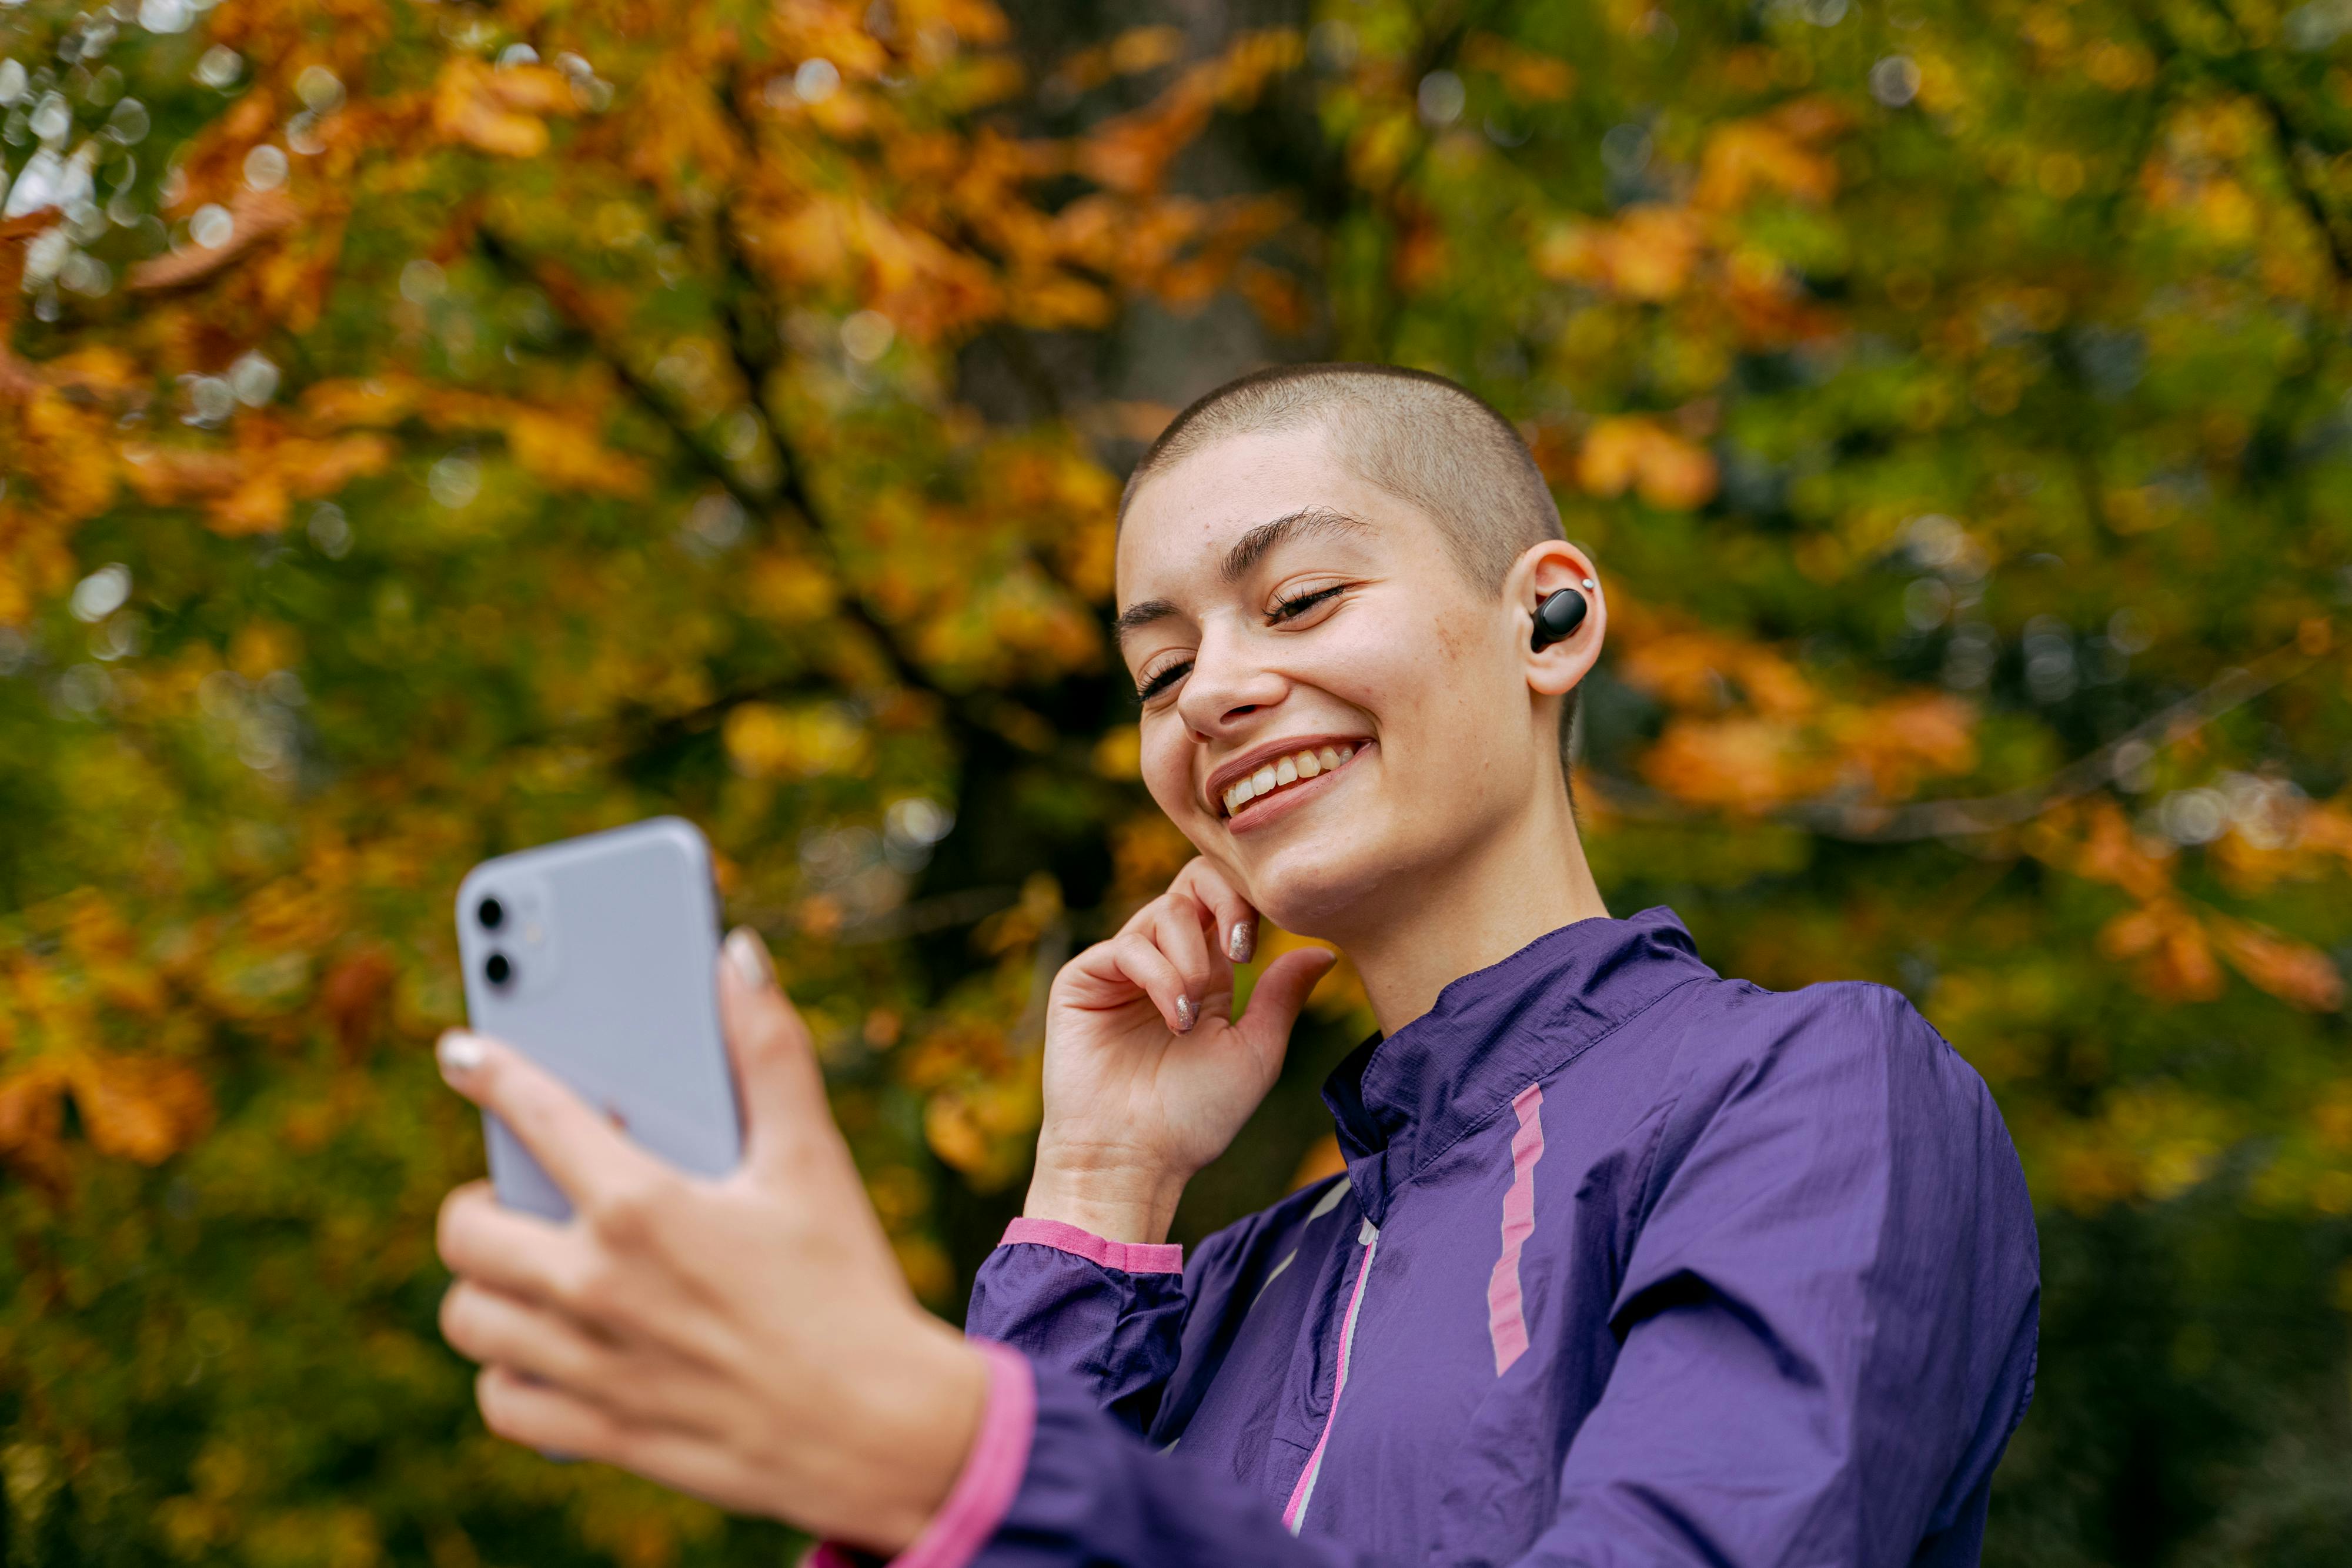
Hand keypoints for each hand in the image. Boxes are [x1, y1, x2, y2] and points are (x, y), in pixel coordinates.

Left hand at [433, 929, 986, 1553]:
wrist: (879, 1430)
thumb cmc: (848, 1284)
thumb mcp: (812, 1159)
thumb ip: (768, 1049)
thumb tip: (737, 953)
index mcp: (641, 1206)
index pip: (533, 1114)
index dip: (489, 1069)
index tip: (463, 1053)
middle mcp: (596, 1285)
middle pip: (467, 1229)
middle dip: (479, 1198)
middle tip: (513, 1193)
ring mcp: (588, 1365)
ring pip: (469, 1317)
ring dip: (486, 1287)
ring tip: (526, 1267)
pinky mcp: (597, 1430)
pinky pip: (501, 1400)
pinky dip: (509, 1373)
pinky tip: (547, 1348)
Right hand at [1029, 859, 1335, 1243]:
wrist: (1134, 1161)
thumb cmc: (1194, 1118)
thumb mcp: (1254, 1053)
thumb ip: (1281, 998)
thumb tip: (1324, 950)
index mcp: (1205, 971)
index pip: (1224, 898)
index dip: (1249, 900)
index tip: (1258, 947)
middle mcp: (1162, 958)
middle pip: (1193, 880)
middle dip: (1225, 902)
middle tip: (1241, 951)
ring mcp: (1120, 966)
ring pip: (1165, 911)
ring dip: (1192, 959)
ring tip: (1191, 1016)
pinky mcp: (1083, 979)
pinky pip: (1128, 946)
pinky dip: (1160, 976)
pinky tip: (1173, 1019)